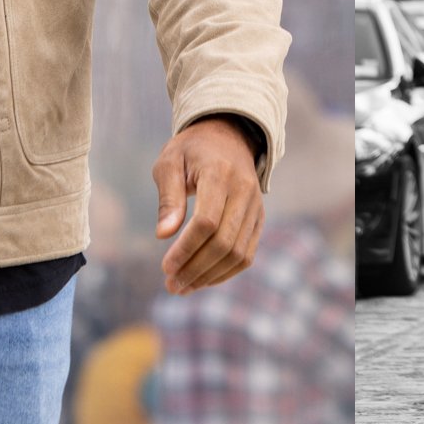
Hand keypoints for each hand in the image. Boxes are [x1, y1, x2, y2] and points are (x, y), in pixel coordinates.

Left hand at [153, 116, 265, 293]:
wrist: (227, 136)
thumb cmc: (191, 150)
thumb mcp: (170, 162)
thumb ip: (168, 197)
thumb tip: (164, 235)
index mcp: (219, 173)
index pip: (207, 221)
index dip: (186, 249)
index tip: (165, 267)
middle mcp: (244, 191)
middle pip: (224, 242)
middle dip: (195, 269)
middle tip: (171, 285)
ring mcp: (256, 206)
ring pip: (238, 253)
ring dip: (210, 276)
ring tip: (184, 287)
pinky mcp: (259, 218)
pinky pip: (247, 254)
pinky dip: (225, 272)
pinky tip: (203, 279)